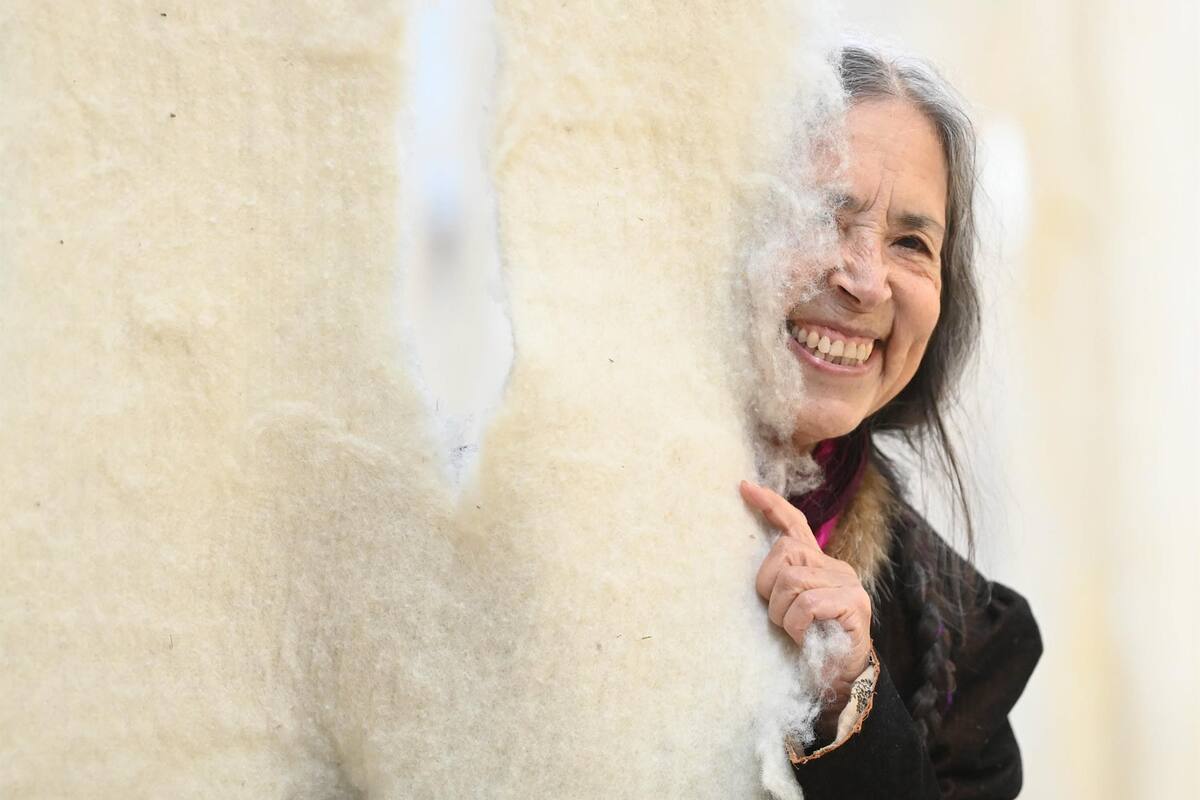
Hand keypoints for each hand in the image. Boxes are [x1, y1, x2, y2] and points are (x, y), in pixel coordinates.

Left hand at [740, 479, 872, 710]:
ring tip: (796, 630)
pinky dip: (797, 624)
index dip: (770, 505)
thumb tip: (760, 564)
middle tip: (780, 616)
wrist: (841, 682)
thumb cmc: (809, 646)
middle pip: (784, 552)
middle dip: (769, 587)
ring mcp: (847, 584)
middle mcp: (835, 567)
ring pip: (791, 580)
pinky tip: (806, 637)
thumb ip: (780, 582)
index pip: (795, 525)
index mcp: (818, 565)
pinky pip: (806, 604)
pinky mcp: (853, 604)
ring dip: (782, 612)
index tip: (745, 487)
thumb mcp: (787, 608)